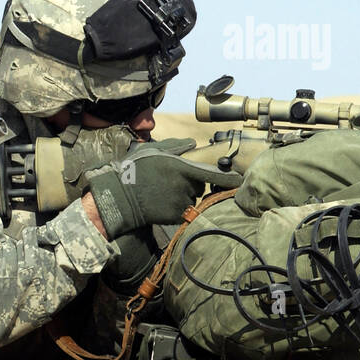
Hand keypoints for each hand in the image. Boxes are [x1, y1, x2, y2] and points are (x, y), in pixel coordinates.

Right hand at [84, 145, 241, 237]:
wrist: (119, 197)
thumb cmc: (133, 170)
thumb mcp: (152, 151)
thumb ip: (175, 146)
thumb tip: (192, 143)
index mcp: (180, 168)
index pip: (211, 173)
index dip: (228, 178)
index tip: (240, 180)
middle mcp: (183, 186)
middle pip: (199, 185)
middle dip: (191, 182)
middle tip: (170, 179)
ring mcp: (179, 202)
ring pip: (191, 198)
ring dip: (182, 194)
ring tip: (162, 191)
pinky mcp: (174, 215)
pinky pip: (183, 209)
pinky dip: (175, 206)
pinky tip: (160, 201)